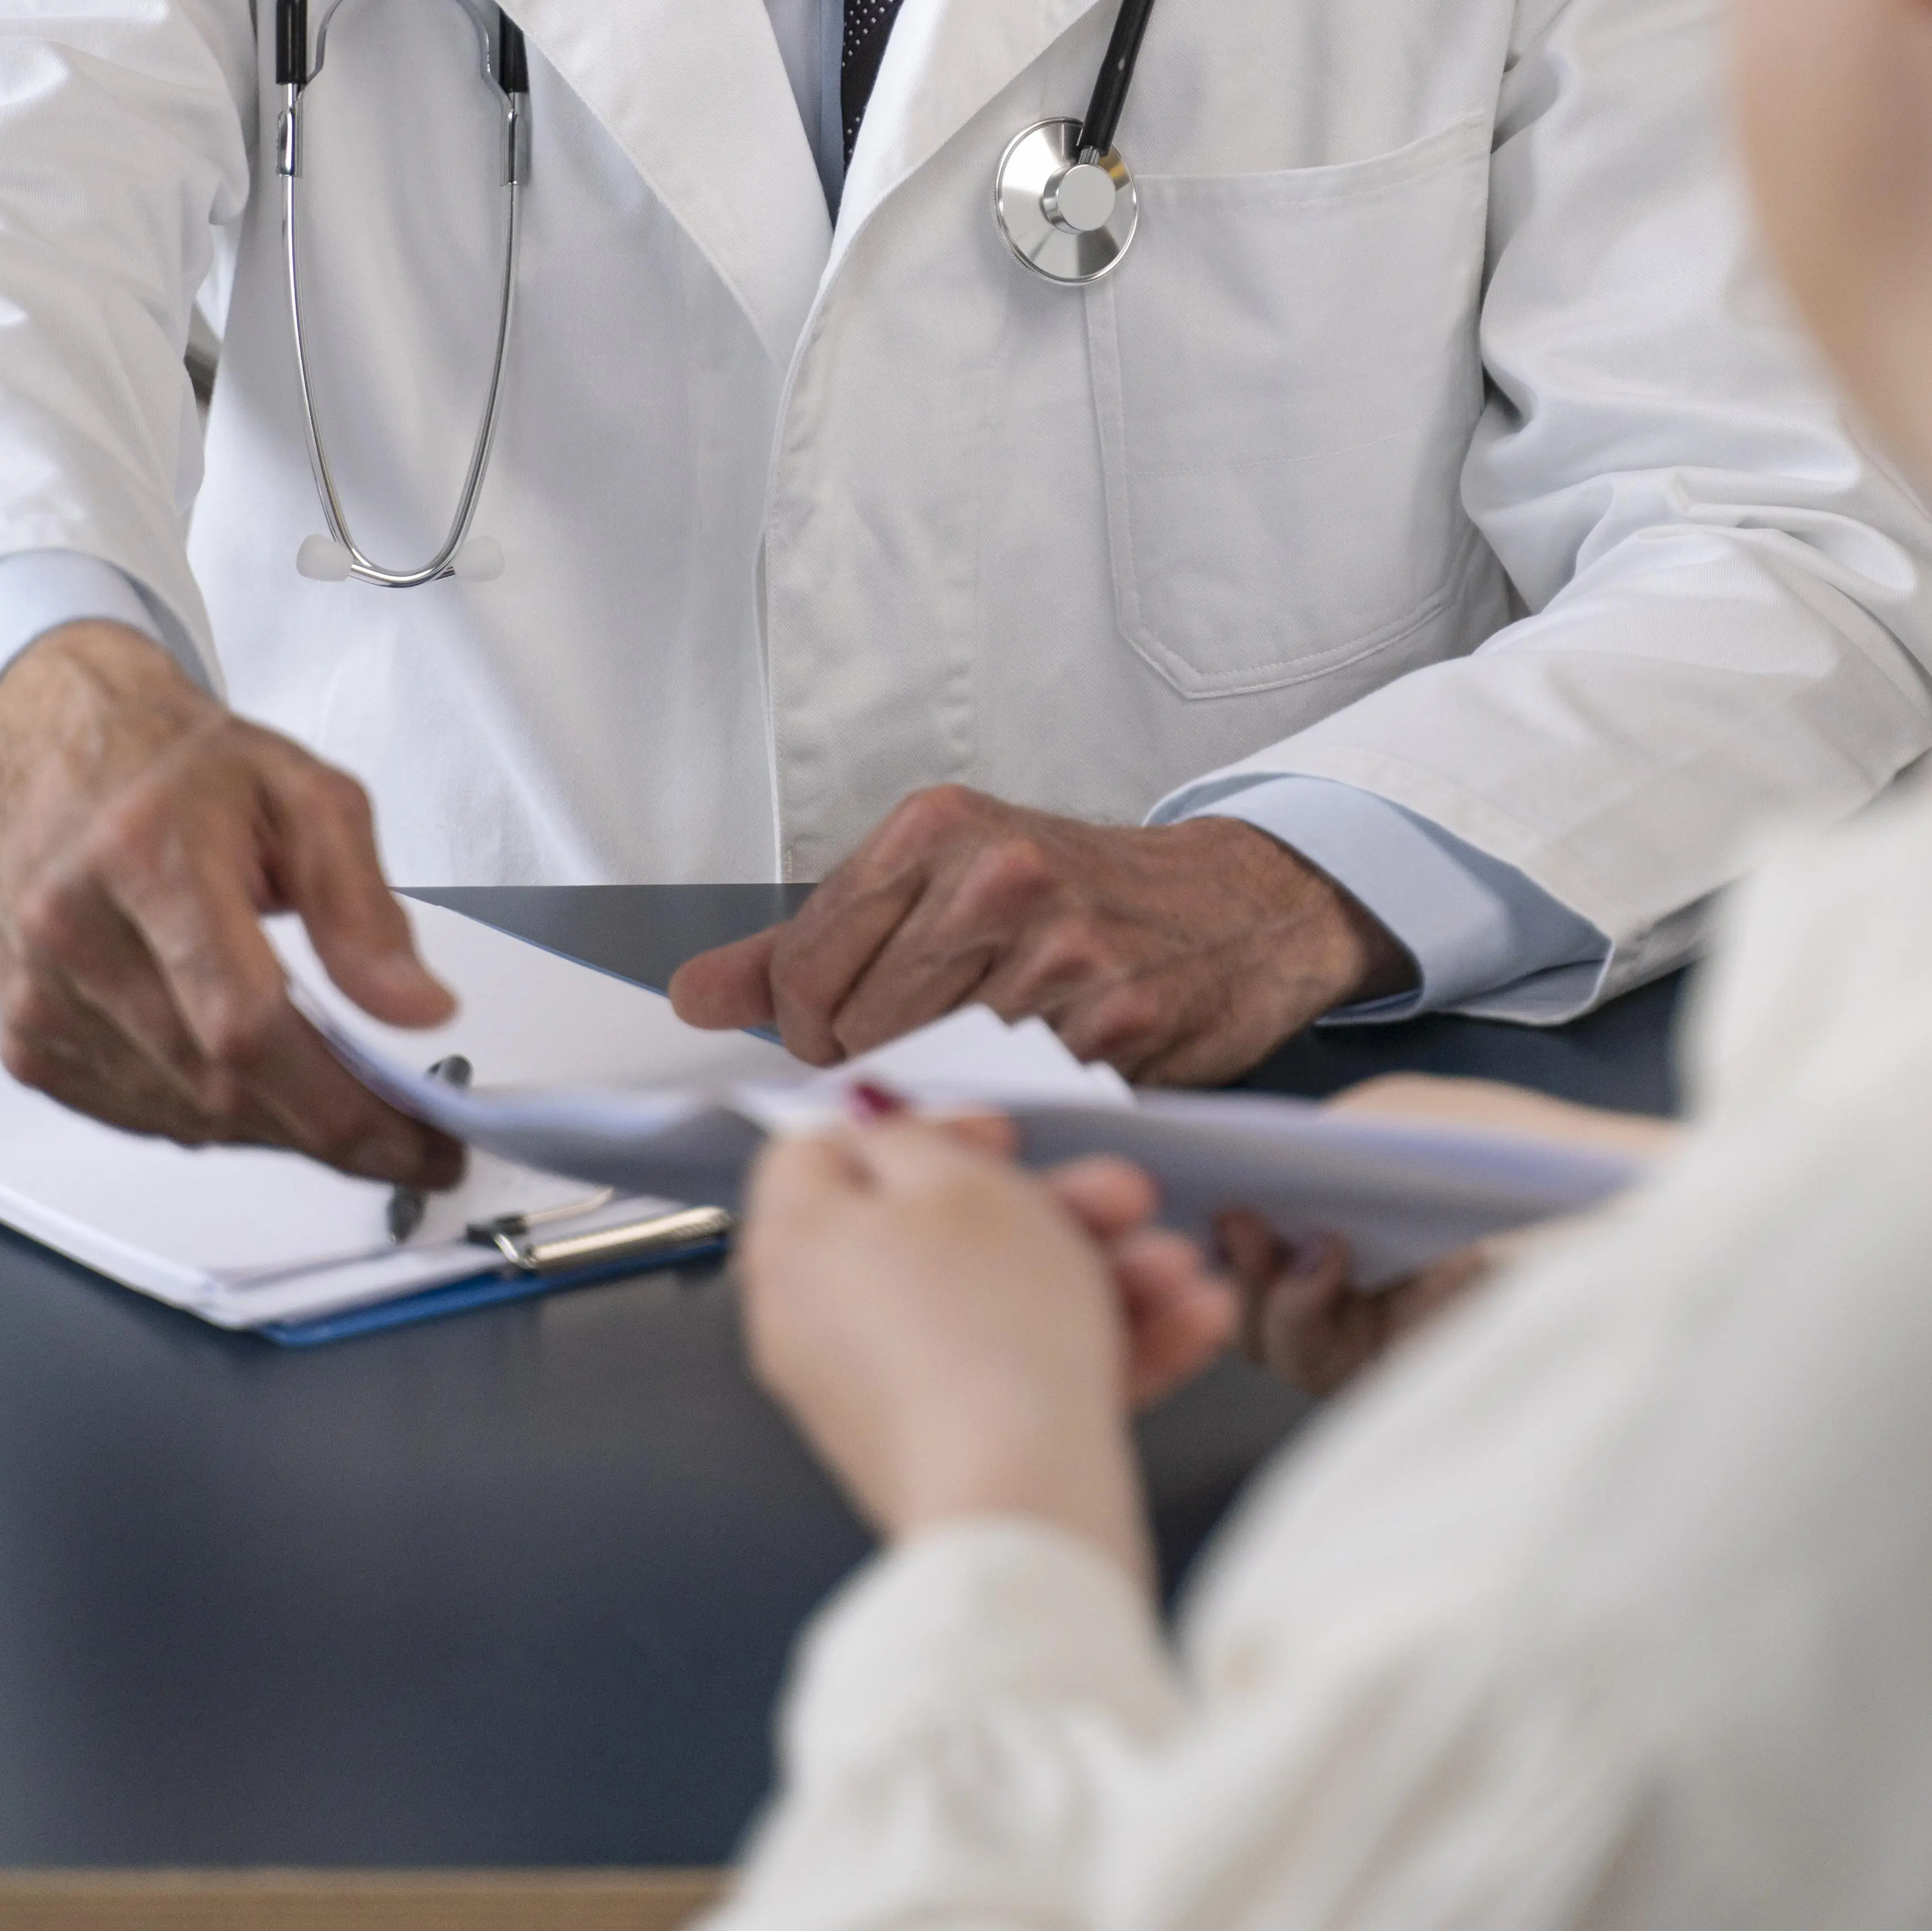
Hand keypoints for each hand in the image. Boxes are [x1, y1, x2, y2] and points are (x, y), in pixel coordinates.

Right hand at [0, 622, 460, 1183]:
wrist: (69, 766)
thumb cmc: (188, 775)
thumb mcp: (309, 796)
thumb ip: (364, 908)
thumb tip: (416, 1010)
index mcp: (145, 855)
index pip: (243, 1019)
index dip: (337, 1099)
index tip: (420, 1137)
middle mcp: (74, 931)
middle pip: (218, 1082)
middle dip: (331, 1126)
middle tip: (412, 1138)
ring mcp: (41, 997)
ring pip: (188, 1115)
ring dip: (281, 1126)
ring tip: (345, 1099)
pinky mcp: (28, 1043)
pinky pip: (147, 1118)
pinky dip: (221, 1118)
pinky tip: (264, 1086)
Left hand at [671, 793, 1412, 1085]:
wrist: (1237, 905)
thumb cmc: (1082, 895)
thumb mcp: (937, 882)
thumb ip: (807, 943)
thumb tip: (693, 996)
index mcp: (935, 829)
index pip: (801, 968)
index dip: (805, 1026)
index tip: (839, 1029)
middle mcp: (996, 875)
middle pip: (857, 1030)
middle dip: (877, 1062)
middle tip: (932, 1042)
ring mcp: (1060, 947)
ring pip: (932, 1070)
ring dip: (951, 1086)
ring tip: (992, 1049)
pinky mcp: (1116, 1018)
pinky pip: (1017, 1097)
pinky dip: (1022, 1101)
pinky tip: (1051, 1063)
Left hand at [738, 1111, 1238, 1574]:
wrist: (1022, 1509)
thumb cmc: (986, 1331)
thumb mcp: (960, 1185)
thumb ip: (909, 1136)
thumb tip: (867, 1117)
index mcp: (797, 1247)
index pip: (826, 1156)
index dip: (922, 1130)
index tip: (1005, 1137)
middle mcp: (823, 1324)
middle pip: (937, 1235)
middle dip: (1054, 1208)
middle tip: (1128, 1195)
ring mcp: (885, 1396)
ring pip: (998, 1307)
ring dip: (1102, 1276)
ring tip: (1182, 1273)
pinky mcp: (948, 1453)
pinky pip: (1020, 1378)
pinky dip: (1101, 1348)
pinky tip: (1193, 1325)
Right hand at [1222, 1078, 1679, 1397]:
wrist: (1622, 1214)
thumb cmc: (1525, 1154)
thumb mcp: (1404, 1119)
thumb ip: (1322, 1141)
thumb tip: (1245, 1188)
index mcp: (1354, 1207)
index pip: (1261, 1227)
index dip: (1219, 1213)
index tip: (1190, 1181)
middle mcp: (1357, 1274)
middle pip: (1248, 1292)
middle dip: (1227, 1260)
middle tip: (1234, 1218)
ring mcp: (1377, 1328)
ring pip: (1271, 1338)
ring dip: (1263, 1292)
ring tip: (1293, 1241)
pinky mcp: (1401, 1370)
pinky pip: (1316, 1363)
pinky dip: (1304, 1316)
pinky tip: (1330, 1263)